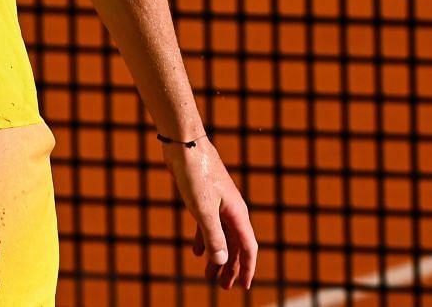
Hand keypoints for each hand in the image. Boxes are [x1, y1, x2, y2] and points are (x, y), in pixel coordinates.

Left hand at [162, 136, 257, 289]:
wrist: (184, 144)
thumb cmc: (195, 173)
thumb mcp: (203, 209)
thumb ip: (214, 236)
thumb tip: (224, 262)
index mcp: (237, 213)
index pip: (248, 247)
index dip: (248, 268)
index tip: (244, 287)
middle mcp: (231, 210)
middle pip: (236, 245)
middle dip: (232, 268)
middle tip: (223, 288)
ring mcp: (218, 203)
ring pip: (222, 237)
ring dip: (217, 257)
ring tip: (210, 276)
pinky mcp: (204, 198)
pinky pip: (208, 226)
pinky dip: (205, 240)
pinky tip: (197, 252)